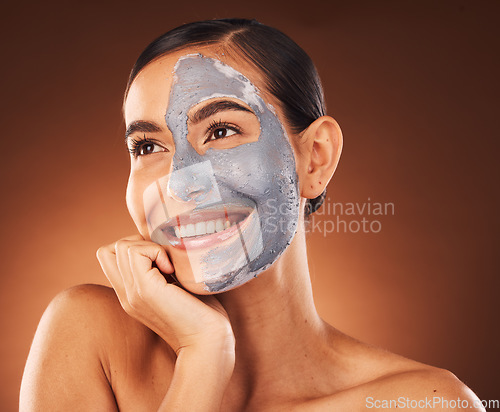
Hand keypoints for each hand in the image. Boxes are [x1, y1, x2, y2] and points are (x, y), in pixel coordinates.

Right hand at [96, 235, 234, 353]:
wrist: (208, 341)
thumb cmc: (202, 313)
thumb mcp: (175, 286)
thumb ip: (162, 270)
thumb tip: (165, 241)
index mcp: (131, 294)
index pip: (109, 256)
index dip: (133, 247)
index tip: (160, 258)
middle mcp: (126, 294)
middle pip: (109, 249)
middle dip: (138, 243)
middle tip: (163, 260)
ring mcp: (132, 293)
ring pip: (121, 247)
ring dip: (149, 246)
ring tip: (169, 266)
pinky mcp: (145, 290)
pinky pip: (136, 252)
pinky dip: (156, 251)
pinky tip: (172, 269)